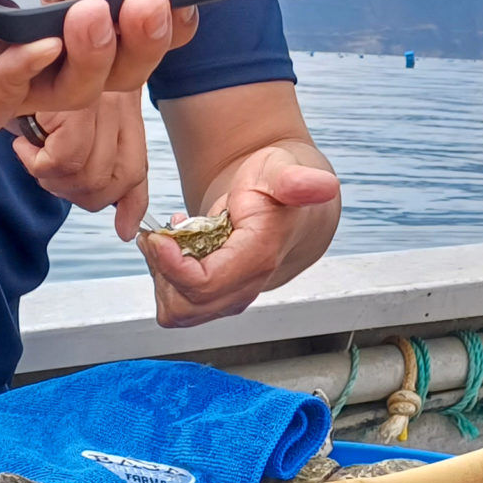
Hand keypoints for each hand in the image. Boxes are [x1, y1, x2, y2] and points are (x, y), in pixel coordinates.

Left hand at [0, 0, 188, 136]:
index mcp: (57, 12)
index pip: (127, 24)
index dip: (166, 17)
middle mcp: (45, 56)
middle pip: (121, 68)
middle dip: (146, 40)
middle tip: (150, 4)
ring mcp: (9, 87)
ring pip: (75, 92)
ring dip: (95, 57)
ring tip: (96, 14)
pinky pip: (7, 103)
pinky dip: (26, 76)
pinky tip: (38, 48)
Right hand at [14, 91, 154, 236]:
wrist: (3, 49)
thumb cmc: (30, 89)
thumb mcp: (71, 126)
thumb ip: (104, 168)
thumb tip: (127, 229)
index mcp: (126, 107)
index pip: (138, 168)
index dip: (133, 205)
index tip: (125, 229)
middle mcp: (120, 101)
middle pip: (119, 179)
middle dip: (82, 194)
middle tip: (51, 176)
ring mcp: (100, 100)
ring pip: (92, 174)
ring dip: (55, 178)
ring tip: (35, 156)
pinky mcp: (74, 102)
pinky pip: (65, 159)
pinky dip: (38, 162)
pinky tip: (23, 145)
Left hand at [140, 145, 340, 327]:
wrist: (282, 204)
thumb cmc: (277, 184)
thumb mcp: (282, 170)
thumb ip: (298, 180)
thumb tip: (325, 186)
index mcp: (258, 258)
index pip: (203, 285)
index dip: (171, 265)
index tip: (158, 236)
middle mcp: (246, 287)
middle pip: (185, 307)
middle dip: (161, 271)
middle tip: (157, 235)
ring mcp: (231, 298)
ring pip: (177, 312)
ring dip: (161, 277)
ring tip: (167, 239)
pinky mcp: (217, 301)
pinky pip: (178, 306)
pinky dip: (166, 280)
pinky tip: (175, 249)